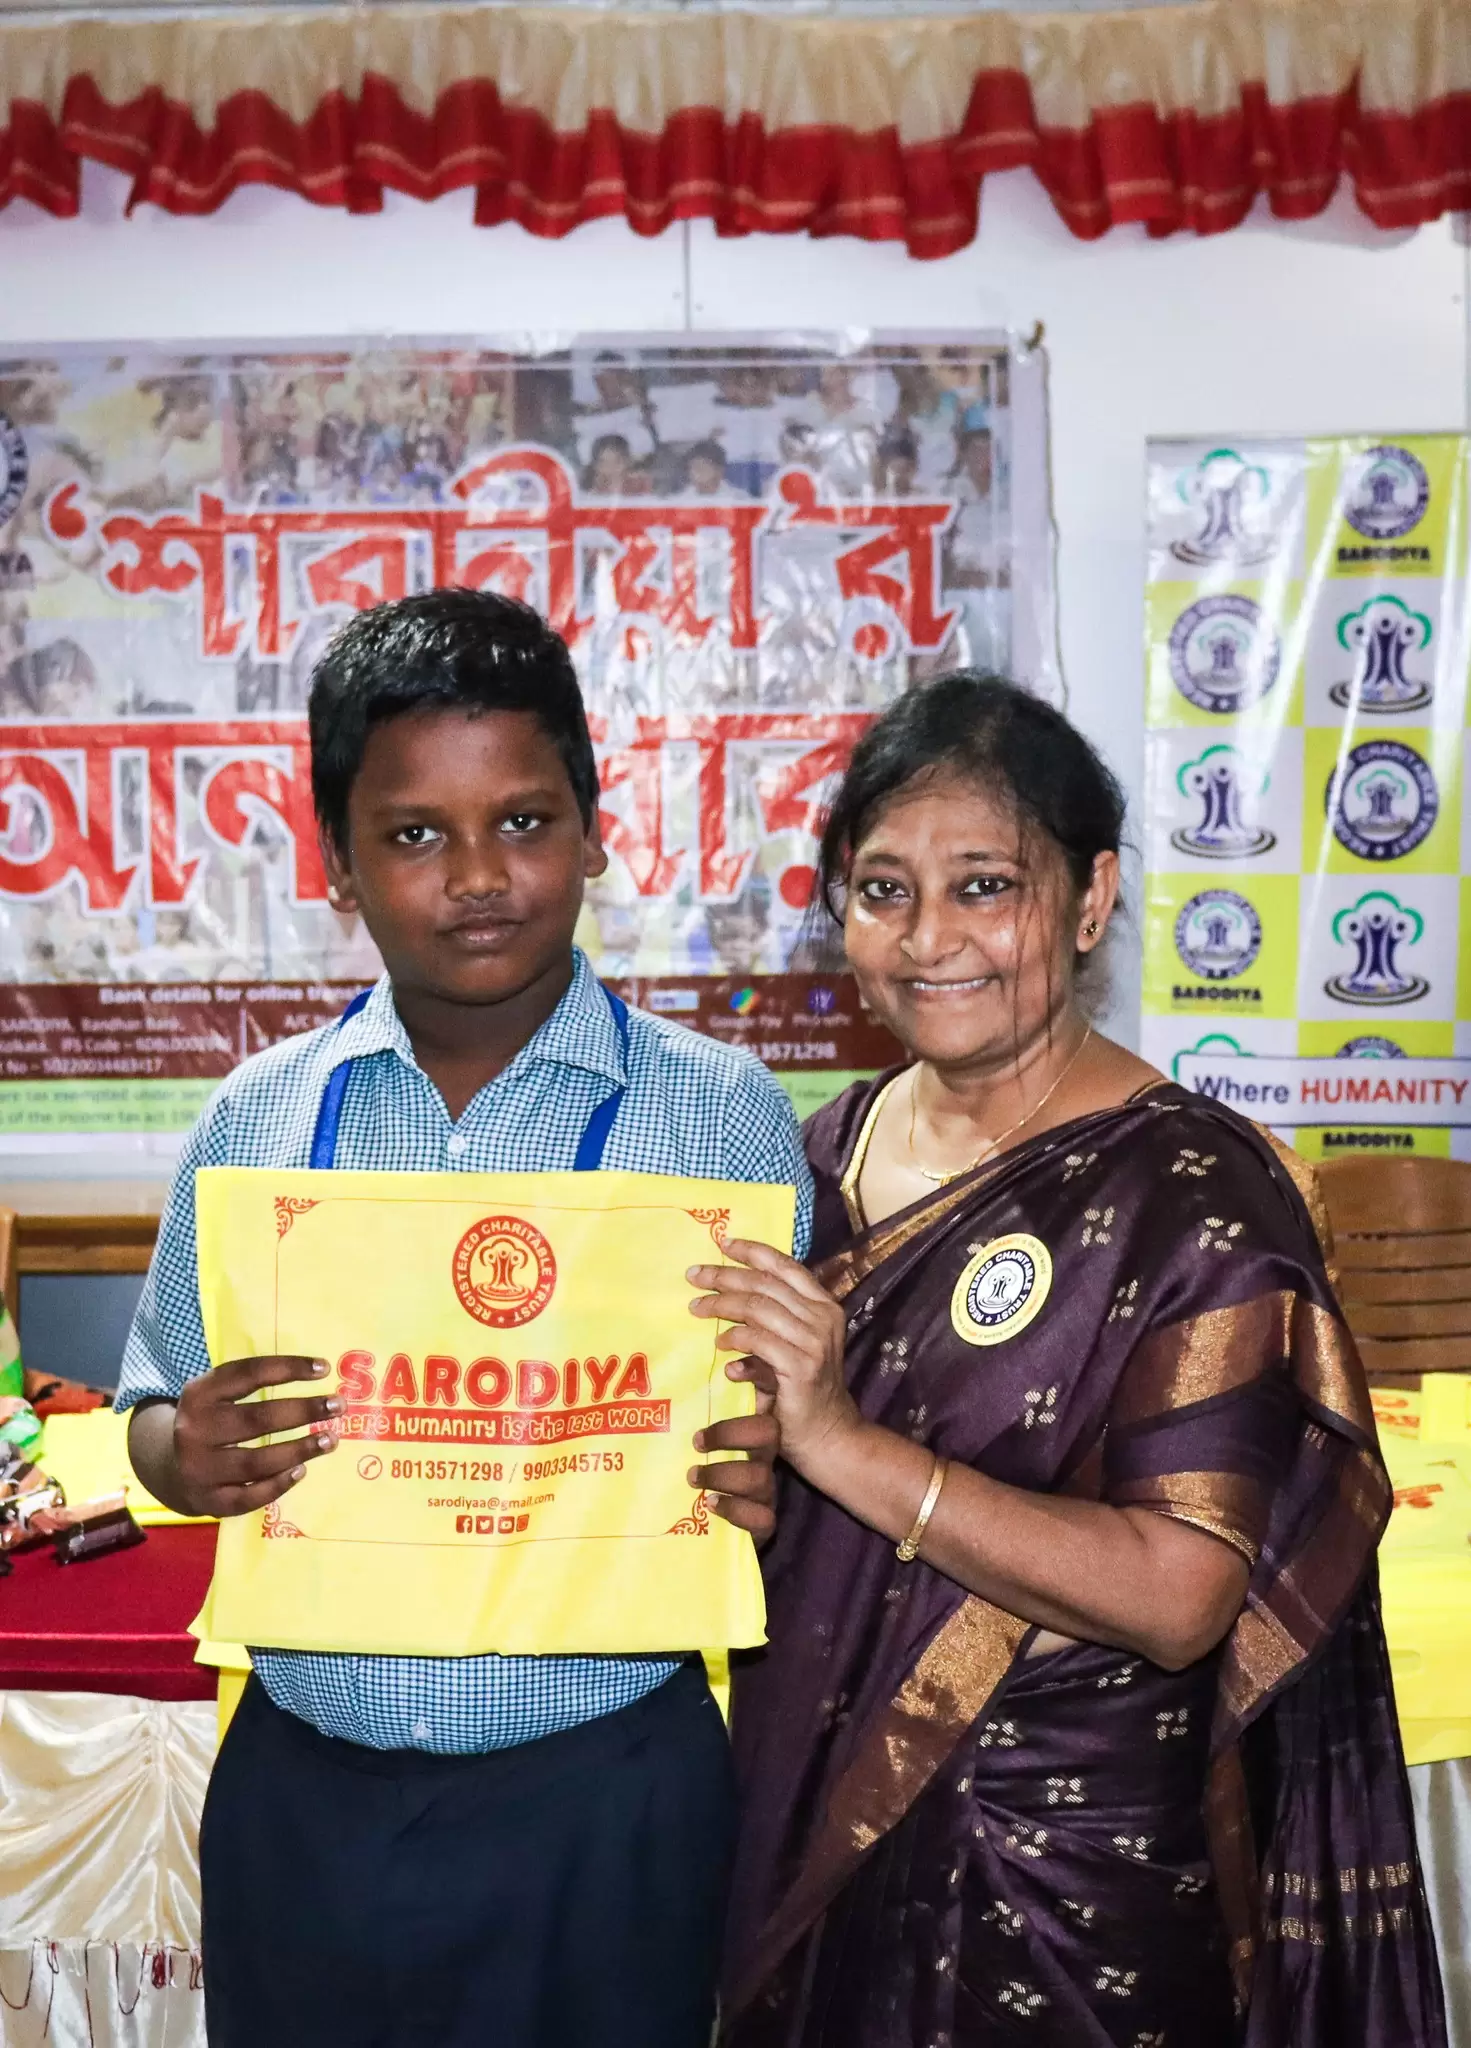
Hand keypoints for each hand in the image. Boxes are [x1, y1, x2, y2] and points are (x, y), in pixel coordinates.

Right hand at [169, 1356, 340, 1517]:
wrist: (170, 1469)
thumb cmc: (211, 1423)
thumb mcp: (216, 1395)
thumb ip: (250, 1383)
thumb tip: (315, 1372)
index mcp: (198, 1395)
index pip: (248, 1373)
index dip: (288, 1368)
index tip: (324, 1368)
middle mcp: (194, 1430)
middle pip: (257, 1418)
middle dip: (303, 1411)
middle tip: (338, 1406)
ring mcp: (198, 1468)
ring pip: (256, 1461)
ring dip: (299, 1449)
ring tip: (330, 1440)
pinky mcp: (208, 1500)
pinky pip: (250, 1496)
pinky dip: (279, 1484)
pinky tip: (302, 1471)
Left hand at [688, 1239, 857, 1474]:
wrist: (828, 1435)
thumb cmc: (804, 1389)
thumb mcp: (792, 1346)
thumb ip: (770, 1320)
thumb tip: (724, 1298)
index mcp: (823, 1305)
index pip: (785, 1265)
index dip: (752, 1251)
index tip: (722, 1243)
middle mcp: (822, 1317)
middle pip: (765, 1283)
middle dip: (725, 1275)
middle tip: (694, 1275)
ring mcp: (814, 1342)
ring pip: (758, 1307)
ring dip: (721, 1304)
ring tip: (696, 1308)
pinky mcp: (800, 1367)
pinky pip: (757, 1341)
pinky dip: (734, 1338)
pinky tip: (720, 1344)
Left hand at [690, 1409, 779, 1544]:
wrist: (705, 1545)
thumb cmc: (691, 1490)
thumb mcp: (688, 1460)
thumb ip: (683, 1437)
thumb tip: (646, 1404)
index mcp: (747, 1441)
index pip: (760, 1412)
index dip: (740, 1409)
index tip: (702, 1427)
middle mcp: (761, 1462)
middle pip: (767, 1432)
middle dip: (729, 1434)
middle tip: (696, 1445)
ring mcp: (765, 1493)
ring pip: (760, 1476)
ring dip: (722, 1475)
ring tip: (693, 1479)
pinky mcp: (764, 1525)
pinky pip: (762, 1516)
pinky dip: (734, 1509)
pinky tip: (711, 1505)